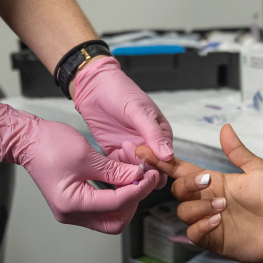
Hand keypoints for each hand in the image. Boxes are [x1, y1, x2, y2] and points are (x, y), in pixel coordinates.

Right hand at [0, 103, 159, 233]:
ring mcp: (73, 209)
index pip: (117, 204)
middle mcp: (72, 213)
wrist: (28, 140)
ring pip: (110, 214)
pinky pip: (102, 204)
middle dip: (134, 200)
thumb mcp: (87, 155)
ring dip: (127, 196)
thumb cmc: (49, 145)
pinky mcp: (76, 201)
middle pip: (115, 220)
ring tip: (136, 175)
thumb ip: (114, 170)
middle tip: (146, 179)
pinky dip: (116, 192)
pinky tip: (123, 176)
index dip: (138, 190)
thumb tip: (137, 177)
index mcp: (72, 204)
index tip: (151, 176)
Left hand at [73, 57, 172, 185]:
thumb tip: (169, 156)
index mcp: (161, 135)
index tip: (141, 152)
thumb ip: (153, 134)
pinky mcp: (115, 154)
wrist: (94, 88)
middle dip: (141, 168)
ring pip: (135, 174)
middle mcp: (149, 146)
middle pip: (152, 171)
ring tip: (120, 147)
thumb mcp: (139, 111)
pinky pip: (119, 171)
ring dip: (128, 169)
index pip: (166, 161)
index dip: (156, 163)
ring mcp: (132, 151)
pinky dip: (117, 171)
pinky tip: (113, 157)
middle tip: (127, 150)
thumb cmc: (120, 92)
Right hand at [137, 124, 262, 262]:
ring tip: (222, 206)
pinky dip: (200, 225)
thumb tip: (225, 128)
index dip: (162, 161)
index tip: (144, 150)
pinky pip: (193, 233)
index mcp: (214, 180)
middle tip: (207, 182)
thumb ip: (237, 151)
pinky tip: (217, 220)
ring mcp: (209, 219)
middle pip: (177, 189)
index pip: (181, 169)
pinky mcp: (213, 239)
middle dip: (187, 183)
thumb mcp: (257, 169)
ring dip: (198, 206)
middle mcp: (207, 199)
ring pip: (183, 211)